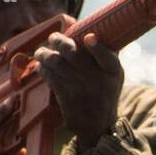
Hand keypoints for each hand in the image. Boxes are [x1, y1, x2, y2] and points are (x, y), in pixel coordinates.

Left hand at [34, 31, 123, 148]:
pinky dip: (42, 68)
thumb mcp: (114, 75)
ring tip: (42, 52)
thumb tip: (91, 30)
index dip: (97, 47)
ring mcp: (80, 88)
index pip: (107, 58)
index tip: (89, 38)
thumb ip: (106, 55)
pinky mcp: (65, 95)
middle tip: (53, 39)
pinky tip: (41, 65)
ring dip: (44, 53)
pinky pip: (49, 75)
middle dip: (58, 41)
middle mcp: (96, 79)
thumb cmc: (105, 92)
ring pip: (55, 61)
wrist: (98, 124)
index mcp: (112, 71)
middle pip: (72, 53)